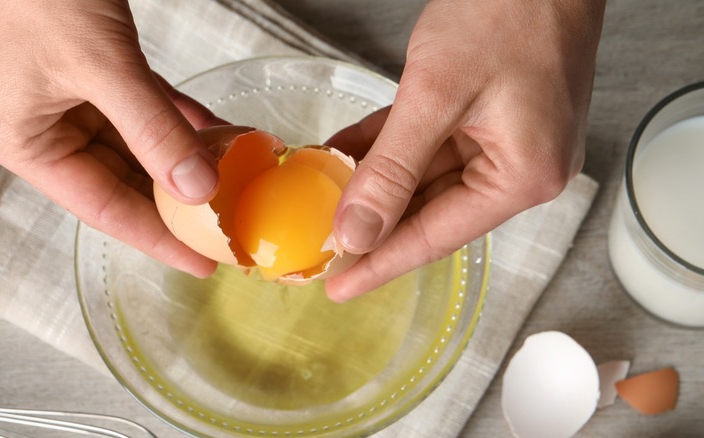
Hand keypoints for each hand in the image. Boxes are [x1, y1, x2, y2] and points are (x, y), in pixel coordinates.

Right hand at [0, 0, 222, 276]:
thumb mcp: (101, 67)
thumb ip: (152, 130)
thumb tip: (197, 188)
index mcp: (27, 144)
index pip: (104, 209)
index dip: (157, 238)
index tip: (203, 262)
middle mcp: (45, 131)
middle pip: (124, 182)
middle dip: (178, 201)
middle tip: (229, 226)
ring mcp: (69, 103)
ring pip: (139, 147)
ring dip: (186, 159)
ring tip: (236, 180)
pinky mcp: (93, 76)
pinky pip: (145, 110)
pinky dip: (179, 120)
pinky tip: (217, 134)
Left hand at [325, 0, 605, 300]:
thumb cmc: (509, 11)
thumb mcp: (436, 95)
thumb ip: (392, 168)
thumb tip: (357, 231)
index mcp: (522, 176)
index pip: (437, 236)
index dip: (381, 263)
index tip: (338, 285)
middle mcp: (519, 168)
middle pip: (431, 212)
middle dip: (373, 224)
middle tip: (321, 247)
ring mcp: (504, 141)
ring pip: (424, 178)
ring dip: (374, 183)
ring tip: (322, 200)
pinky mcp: (488, 116)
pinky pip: (428, 144)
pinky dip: (387, 149)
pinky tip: (345, 155)